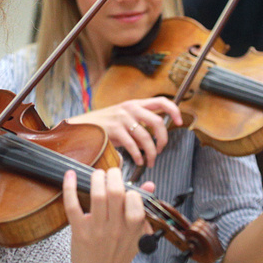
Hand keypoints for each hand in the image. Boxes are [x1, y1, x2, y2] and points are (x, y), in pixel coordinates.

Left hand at [62, 168, 150, 262]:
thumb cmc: (117, 256)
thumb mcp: (136, 236)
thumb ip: (143, 210)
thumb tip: (149, 185)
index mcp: (132, 229)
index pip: (135, 201)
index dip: (130, 189)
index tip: (126, 187)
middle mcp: (115, 228)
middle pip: (116, 192)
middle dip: (113, 175)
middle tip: (111, 173)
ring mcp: (96, 230)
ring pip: (97, 196)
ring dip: (96, 178)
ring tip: (97, 174)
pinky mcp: (79, 231)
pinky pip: (73, 205)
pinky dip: (70, 188)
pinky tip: (70, 175)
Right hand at [67, 97, 181, 167]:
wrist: (82, 126)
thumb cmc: (104, 124)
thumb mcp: (123, 116)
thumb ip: (139, 121)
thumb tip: (155, 135)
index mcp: (135, 104)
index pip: (161, 101)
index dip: (174, 110)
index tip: (180, 122)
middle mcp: (130, 108)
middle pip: (157, 122)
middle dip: (163, 139)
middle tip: (161, 149)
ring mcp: (122, 118)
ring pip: (146, 137)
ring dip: (151, 153)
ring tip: (149, 161)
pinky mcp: (114, 130)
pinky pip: (133, 146)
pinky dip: (138, 156)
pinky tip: (138, 161)